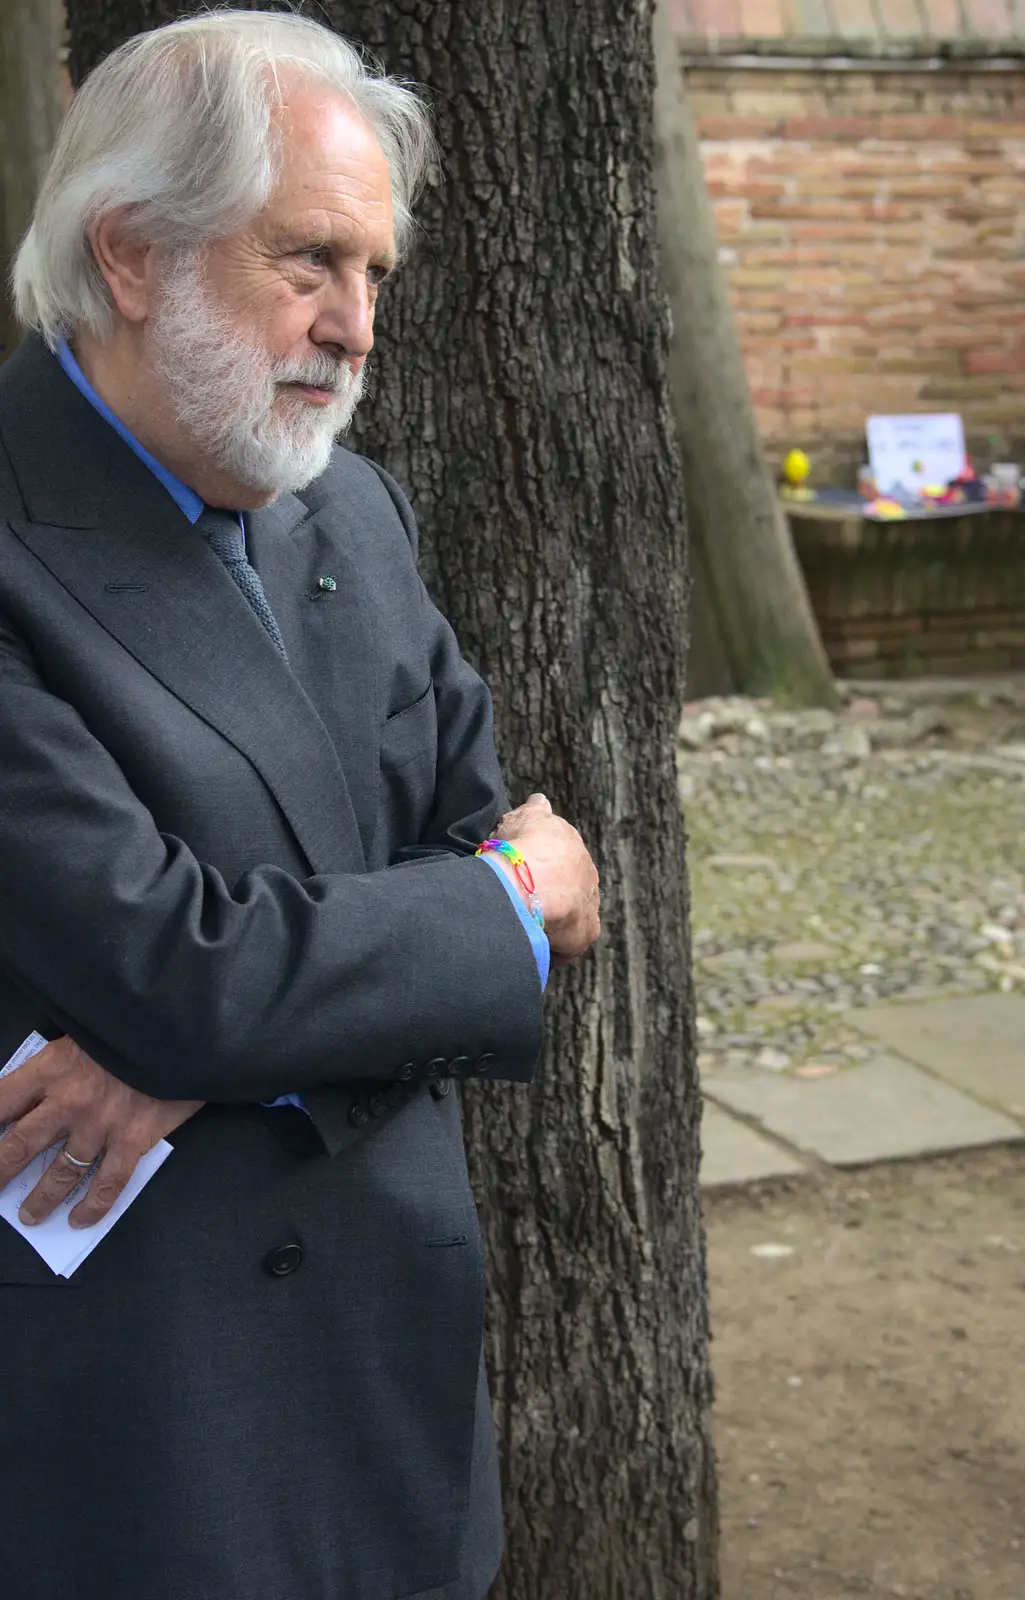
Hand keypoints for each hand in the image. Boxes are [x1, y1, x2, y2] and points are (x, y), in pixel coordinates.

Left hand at [0, 1036, 202, 1228]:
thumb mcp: (81, 1038)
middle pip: (19, 1145)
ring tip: (29, 1216)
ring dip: (40, 1200)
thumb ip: (54, 1068)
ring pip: (61, 1173)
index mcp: (51, 1068)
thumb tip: (27, 1100)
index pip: (0, 1102)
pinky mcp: (133, 1140)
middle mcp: (69, 1100)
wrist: (182, 1034)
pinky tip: (79, 1220)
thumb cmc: (129, 1032)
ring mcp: (101, 1124)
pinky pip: (107, 1184)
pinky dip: (92, 1207)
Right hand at [495, 793, 599, 960]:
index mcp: (573, 847)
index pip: (563, 860)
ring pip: (571, 917)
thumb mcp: (523, 818)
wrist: (527, 882)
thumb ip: (534, 810)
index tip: (526, 876)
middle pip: (570, 888)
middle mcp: (588, 874)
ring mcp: (590, 903)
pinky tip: (532, 946)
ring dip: (555, 923)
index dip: (543, 869)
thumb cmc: (520, 847)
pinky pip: (568, 946)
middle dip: (552, 897)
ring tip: (527, 928)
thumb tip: (540, 799)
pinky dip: (553, 949)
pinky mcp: (586, 933)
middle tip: (525, 905)